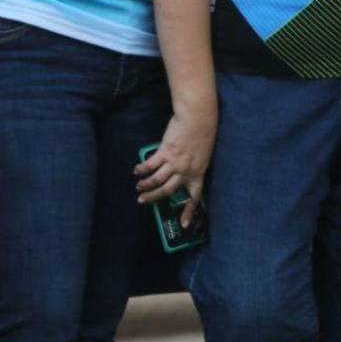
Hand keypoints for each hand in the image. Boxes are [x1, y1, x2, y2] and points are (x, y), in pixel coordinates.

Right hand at [135, 108, 216, 227]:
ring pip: (156, 180)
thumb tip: (179, 171)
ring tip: (139, 187)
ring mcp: (175, 162)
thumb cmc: (203, 133)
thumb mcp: (202, 154)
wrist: (199, 118)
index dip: (189, 211)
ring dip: (145, 185)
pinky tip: (137, 170)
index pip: (194, 196)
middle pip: (167, 190)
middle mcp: (186, 170)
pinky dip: (142, 169)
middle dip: (153, 198)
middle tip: (143, 201)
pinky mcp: (165, 152)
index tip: (184, 224)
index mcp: (198, 172)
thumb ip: (192, 165)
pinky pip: (150, 165)